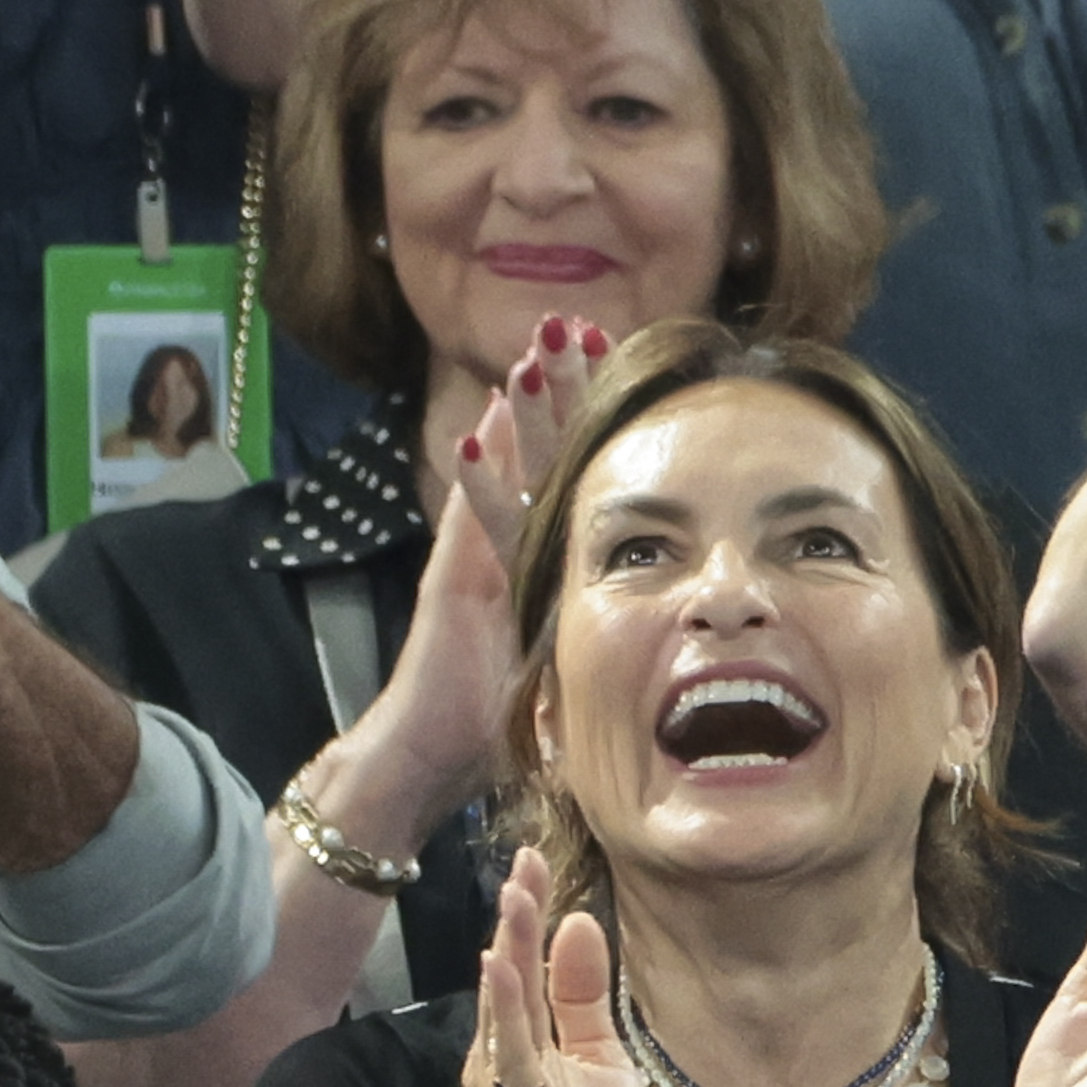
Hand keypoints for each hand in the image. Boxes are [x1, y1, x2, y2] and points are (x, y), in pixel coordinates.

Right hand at [352, 318, 613, 834]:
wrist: (423, 760)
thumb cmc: (489, 735)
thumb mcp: (566, 689)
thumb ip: (600, 657)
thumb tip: (664, 651)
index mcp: (547, 571)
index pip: (580, 485)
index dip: (605, 432)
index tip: (635, 377)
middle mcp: (513, 554)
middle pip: (545, 457)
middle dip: (564, 392)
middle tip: (586, 326)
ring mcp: (479, 561)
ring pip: (506, 470)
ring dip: (524, 411)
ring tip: (539, 348)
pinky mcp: (451, 578)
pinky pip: (469, 512)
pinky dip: (481, 466)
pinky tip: (491, 417)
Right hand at [465, 845, 663, 1086]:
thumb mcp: (603, 1058)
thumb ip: (583, 997)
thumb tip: (576, 922)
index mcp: (525, 1049)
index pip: (525, 969)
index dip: (529, 914)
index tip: (535, 859)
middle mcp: (506, 1069)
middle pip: (510, 981)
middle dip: (515, 920)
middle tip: (523, 860)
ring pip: (506, 1013)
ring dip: (508, 952)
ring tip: (512, 897)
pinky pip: (514, 1063)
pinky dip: (506, 1015)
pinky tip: (501, 970)